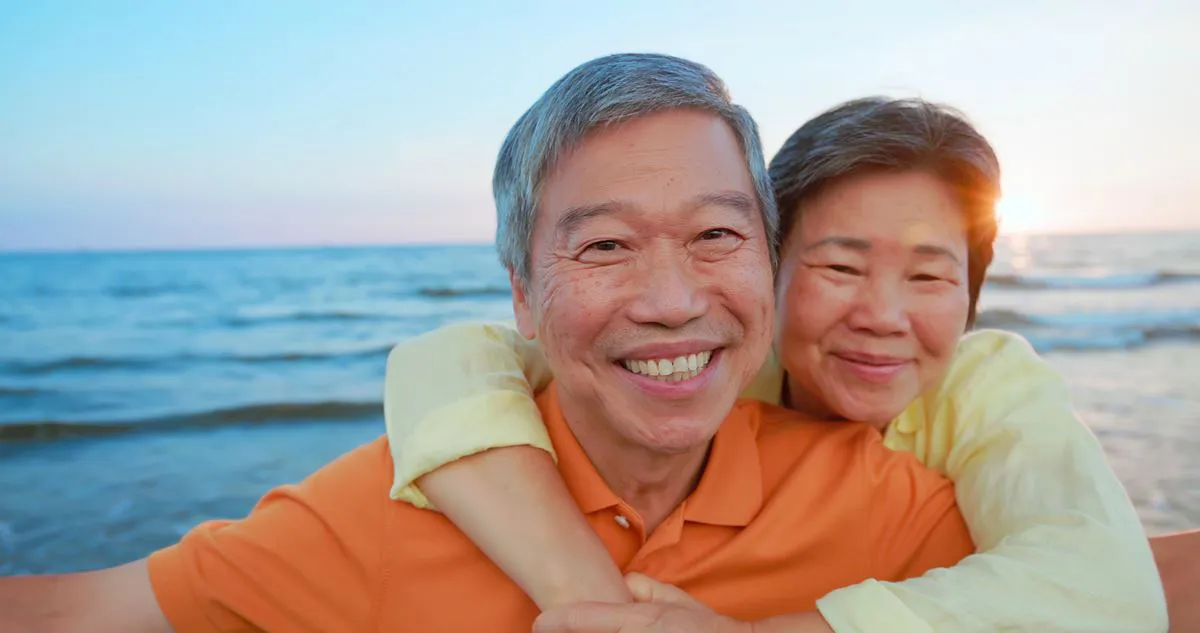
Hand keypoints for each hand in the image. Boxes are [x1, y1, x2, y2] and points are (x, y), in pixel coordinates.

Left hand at [532, 573, 751, 632]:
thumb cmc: (705, 628)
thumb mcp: (675, 600)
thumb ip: (646, 588)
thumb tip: (623, 582)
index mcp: (638, 620)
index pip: (585, 619)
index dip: (557, 622)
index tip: (538, 623)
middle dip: (570, 631)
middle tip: (549, 628)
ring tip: (564, 630)